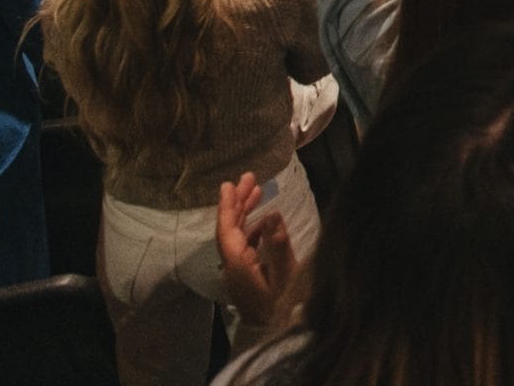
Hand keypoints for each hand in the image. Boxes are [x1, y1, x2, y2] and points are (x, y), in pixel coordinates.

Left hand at [216, 173, 297, 327]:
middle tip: (249, 178)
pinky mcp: (247, 276)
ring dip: (246, 213)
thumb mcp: (285, 276)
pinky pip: (246, 246)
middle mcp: (234, 266)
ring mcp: (240, 272)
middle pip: (231, 229)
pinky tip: (268, 221)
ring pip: (238, 236)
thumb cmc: (284, 307)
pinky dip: (254, 228)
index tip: (228, 184)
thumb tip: (273, 213)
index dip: (228, 206)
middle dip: (238, 203)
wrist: (279, 335)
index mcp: (238, 265)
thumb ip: (278, 245)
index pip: (227, 230)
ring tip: (258, 191)